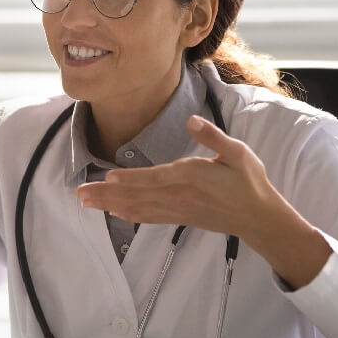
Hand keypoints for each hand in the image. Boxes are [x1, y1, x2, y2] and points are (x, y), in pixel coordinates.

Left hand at [76, 115, 273, 237]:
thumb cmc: (248, 181)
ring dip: (110, 205)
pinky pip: (149, 217)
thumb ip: (212, 136)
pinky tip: (113, 212)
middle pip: (137, 195)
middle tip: (80, 194)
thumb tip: (191, 120)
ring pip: (138, 208)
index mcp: (192, 176)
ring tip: (86, 203)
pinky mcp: (179, 217)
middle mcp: (179, 195)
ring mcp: (177, 209)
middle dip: (106, 195)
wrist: (258, 216)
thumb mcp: (237, 153)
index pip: (155, 178)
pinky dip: (129, 214)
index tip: (107, 177)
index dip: (130, 179)